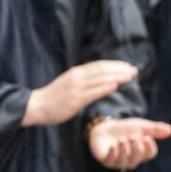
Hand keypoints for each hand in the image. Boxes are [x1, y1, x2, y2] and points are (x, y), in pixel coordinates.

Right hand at [23, 60, 137, 126]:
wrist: (36, 106)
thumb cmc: (54, 98)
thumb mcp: (69, 84)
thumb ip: (83, 81)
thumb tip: (100, 79)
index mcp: (75, 73)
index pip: (99, 65)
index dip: (115, 65)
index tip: (128, 66)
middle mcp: (76, 77)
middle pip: (101, 70)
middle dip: (119, 70)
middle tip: (134, 71)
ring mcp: (75, 88)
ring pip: (99, 79)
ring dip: (116, 77)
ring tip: (129, 77)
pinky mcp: (74, 100)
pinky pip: (92, 92)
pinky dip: (104, 87)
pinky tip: (115, 86)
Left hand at [88, 117, 170, 168]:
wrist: (104, 127)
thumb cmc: (124, 129)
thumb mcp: (140, 126)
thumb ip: (154, 129)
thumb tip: (170, 130)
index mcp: (142, 152)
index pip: (150, 154)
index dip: (150, 147)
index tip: (147, 137)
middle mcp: (132, 159)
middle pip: (137, 158)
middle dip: (136, 148)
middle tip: (133, 137)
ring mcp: (119, 161)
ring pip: (124, 161)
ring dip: (124, 150)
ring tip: (122, 139)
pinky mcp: (106, 160)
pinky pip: (110, 162)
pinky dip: (112, 154)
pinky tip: (113, 146)